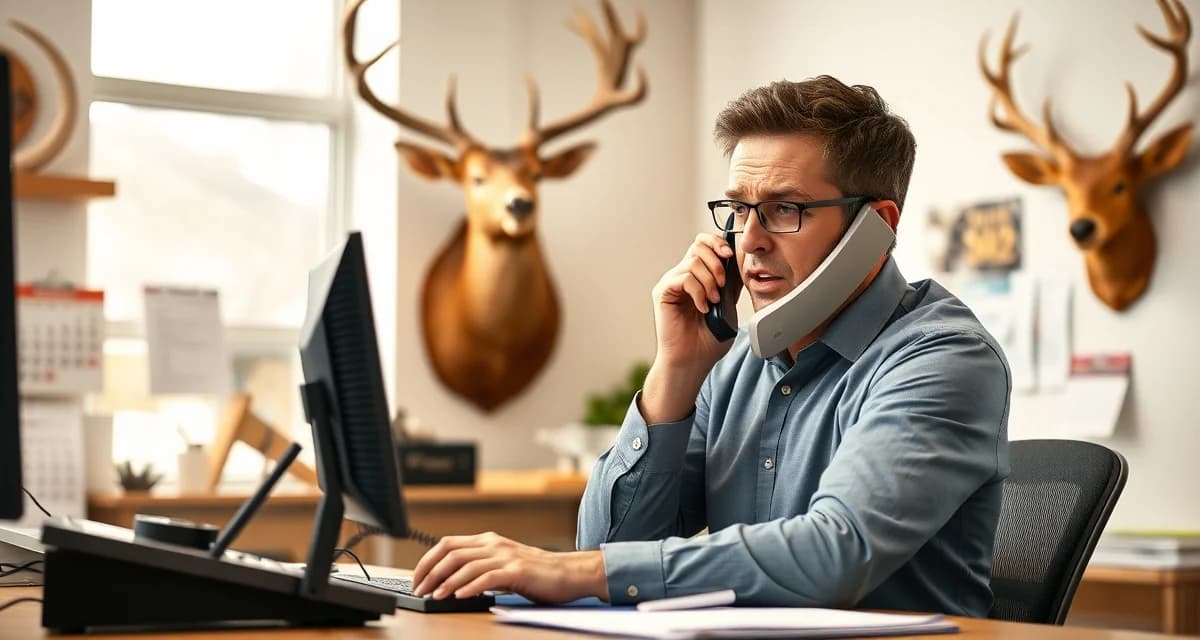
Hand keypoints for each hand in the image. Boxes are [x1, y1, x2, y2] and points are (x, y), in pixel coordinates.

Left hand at [411, 531, 607, 603]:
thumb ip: (480, 566)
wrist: (569, 573)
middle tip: (419, 589)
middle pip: (451, 553)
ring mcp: (506, 556)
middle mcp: (494, 544)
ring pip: (466, 565)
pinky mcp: (517, 571)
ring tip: (434, 596)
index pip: (447, 544)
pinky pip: (488, 577)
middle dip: (430, 572)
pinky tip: (459, 596)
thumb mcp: (503, 563)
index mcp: (488, 540)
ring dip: (446, 582)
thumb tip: (449, 582)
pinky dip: (470, 587)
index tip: (417, 579)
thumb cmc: (536, 573)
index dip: (427, 561)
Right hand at [640, 234, 738, 422]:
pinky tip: (703, 308)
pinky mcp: (663, 292)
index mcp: (698, 276)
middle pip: (698, 246)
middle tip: (722, 285)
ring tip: (714, 302)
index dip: (717, 243)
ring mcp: (672, 283)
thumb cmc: (709, 339)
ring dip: (710, 281)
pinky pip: (683, 278)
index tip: (731, 256)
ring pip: (693, 262)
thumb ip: (730, 283)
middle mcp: (683, 276)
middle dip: (716, 261)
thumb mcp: (728, 306)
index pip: (704, 244)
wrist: (693, 360)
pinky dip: (698, 292)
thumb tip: (739, 260)